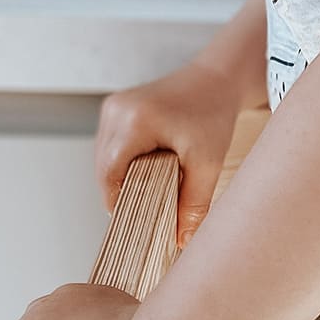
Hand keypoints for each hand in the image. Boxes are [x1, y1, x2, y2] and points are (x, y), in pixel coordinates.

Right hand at [96, 59, 239, 247]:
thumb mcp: (207, 162)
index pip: (110, 174)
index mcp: (134, 121)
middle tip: (144, 213)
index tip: (135, 222)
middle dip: (121, 192)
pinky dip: (123, 163)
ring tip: (146, 193)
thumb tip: (181, 240)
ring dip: (121, 178)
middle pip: (103, 167)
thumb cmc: (213, 115)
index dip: (118, 203)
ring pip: (103, 157)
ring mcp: (112, 107)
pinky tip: (143, 173)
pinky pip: (110, 145)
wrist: (216, 79)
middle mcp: (116, 111)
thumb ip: (194, 202)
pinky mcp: (116, 107)